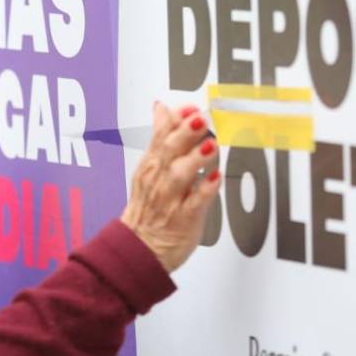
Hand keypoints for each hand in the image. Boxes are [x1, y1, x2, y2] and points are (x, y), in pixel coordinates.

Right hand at [120, 102, 220, 272]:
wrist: (140, 247)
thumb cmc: (149, 207)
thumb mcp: (150, 167)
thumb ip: (161, 137)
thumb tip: (163, 108)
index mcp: (151, 165)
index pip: (161, 135)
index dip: (176, 120)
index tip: (191, 108)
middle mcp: (159, 179)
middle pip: (170, 150)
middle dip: (186, 133)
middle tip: (201, 119)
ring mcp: (171, 199)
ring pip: (181, 174)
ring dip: (196, 158)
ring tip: (210, 145)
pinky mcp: (184, 219)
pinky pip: (195, 203)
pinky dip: (205, 190)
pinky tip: (216, 178)